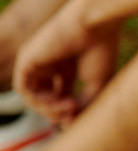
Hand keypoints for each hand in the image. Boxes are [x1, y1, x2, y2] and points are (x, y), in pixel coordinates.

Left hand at [13, 0, 121, 123]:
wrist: (96, 25)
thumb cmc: (101, 50)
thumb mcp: (95, 86)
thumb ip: (82, 107)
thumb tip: (68, 125)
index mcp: (66, 67)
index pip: (60, 97)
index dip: (69, 112)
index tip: (81, 116)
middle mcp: (49, 64)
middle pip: (46, 100)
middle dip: (59, 113)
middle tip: (74, 113)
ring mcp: (36, 61)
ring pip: (33, 97)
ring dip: (49, 110)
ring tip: (68, 107)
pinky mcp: (26, 59)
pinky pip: (23, 89)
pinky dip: (38, 101)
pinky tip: (56, 101)